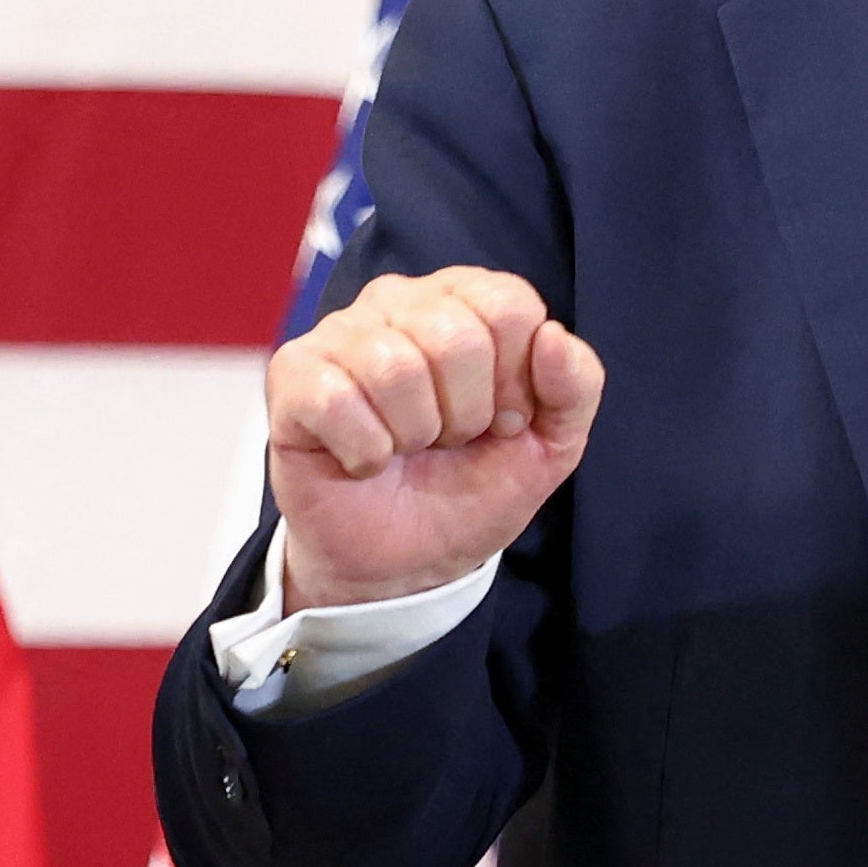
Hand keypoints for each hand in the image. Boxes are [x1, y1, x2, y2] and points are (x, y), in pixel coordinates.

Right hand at [266, 267, 603, 610]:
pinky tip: (363, 458)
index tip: (501, 420)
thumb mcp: (549, 446)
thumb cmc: (469, 489)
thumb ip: (575, 388)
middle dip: (465, 414)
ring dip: (413, 434)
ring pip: (395, 368)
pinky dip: (364, 450)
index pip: (510, 306)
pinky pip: (337, 400)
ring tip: (405, 448)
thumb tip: (553, 336)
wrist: (407, 565)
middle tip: (446, 440)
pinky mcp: (292, 376)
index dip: (516, 381)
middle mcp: (399, 301)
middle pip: (456, 336)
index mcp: (466, 301)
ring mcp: (339, 334)